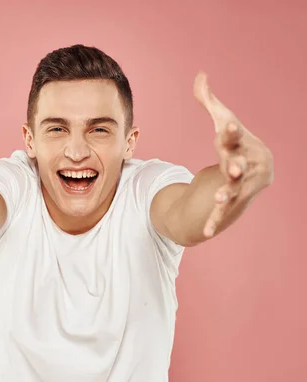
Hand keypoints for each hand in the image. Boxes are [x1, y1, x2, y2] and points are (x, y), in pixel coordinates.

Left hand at [193, 72, 273, 237]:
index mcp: (241, 143)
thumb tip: (200, 74)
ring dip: (227, 194)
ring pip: (233, 190)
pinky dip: (214, 221)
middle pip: (239, 165)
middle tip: (232, 167)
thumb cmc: (235, 143)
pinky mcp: (232, 201)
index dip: (231, 130)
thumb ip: (208, 100)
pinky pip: (222, 213)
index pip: (234, 135)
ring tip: (219, 198)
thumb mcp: (222, 122)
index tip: (227, 124)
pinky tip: (205, 233)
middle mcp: (245, 164)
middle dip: (236, 166)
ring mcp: (240, 185)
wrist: (255, 170)